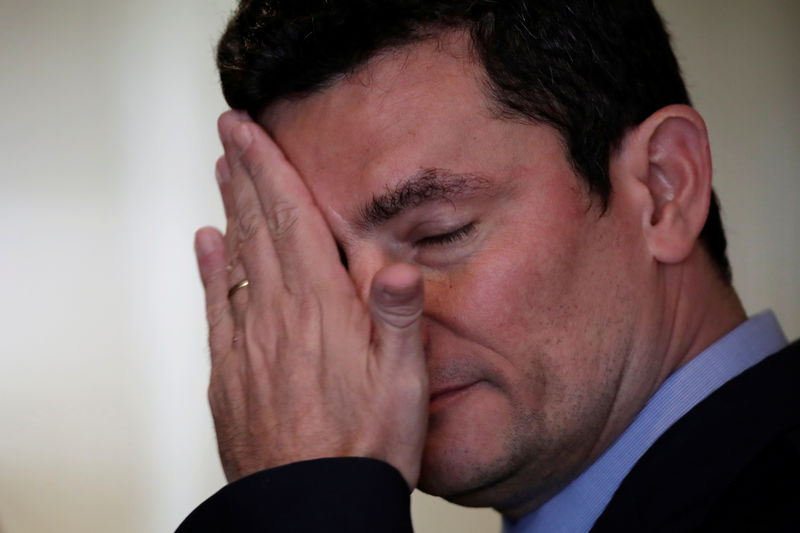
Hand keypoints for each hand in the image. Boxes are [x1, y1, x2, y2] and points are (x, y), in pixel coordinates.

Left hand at [193, 110, 428, 488]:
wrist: (311, 505)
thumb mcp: (404, 385)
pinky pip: (216, 307)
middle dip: (243, 174)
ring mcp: (248, 343)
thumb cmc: (365, 448)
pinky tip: (207, 246)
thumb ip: (396, 320)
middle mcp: (278, 317)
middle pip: (257, 229)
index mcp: (321, 311)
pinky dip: (210, 270)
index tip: (249, 132)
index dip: (268, 171)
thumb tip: (392, 265)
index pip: (290, 222)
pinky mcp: (231, 372)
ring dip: (229, 210)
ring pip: (234, 260)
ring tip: (221, 173)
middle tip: (229, 134)